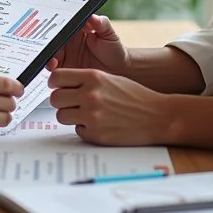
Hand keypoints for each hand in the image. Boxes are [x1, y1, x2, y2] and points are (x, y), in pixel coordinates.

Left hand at [49, 68, 168, 145]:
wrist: (157, 116)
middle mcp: (90, 95)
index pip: (56, 77)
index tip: (58, 87)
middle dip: (61, 102)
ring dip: (71, 116)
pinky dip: (85, 129)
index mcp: (93, 77)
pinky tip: (100, 125)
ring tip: (87, 114)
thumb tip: (60, 85)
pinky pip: (77, 131)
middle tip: (71, 103)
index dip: (55, 83)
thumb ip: (86, 80)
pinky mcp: (96, 135)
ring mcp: (92, 116)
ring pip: (61, 116)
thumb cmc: (134, 96)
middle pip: (55, 98)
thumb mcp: (109, 78)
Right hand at [51, 15, 128, 75]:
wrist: (120, 70)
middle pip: (51, 42)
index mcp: (74, 30)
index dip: (54, 31)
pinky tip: (54, 73)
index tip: (52, 35)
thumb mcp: (109, 34)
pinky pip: (55, 71)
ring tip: (52, 64)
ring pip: (50, 56)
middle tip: (50, 51)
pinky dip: (53, 72)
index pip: (60, 28)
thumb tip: (92, 16)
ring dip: (48, 59)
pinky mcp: (66, 70)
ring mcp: (65, 57)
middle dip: (47, 46)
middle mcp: (67, 43)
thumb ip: (101, 24)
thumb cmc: (114, 49)